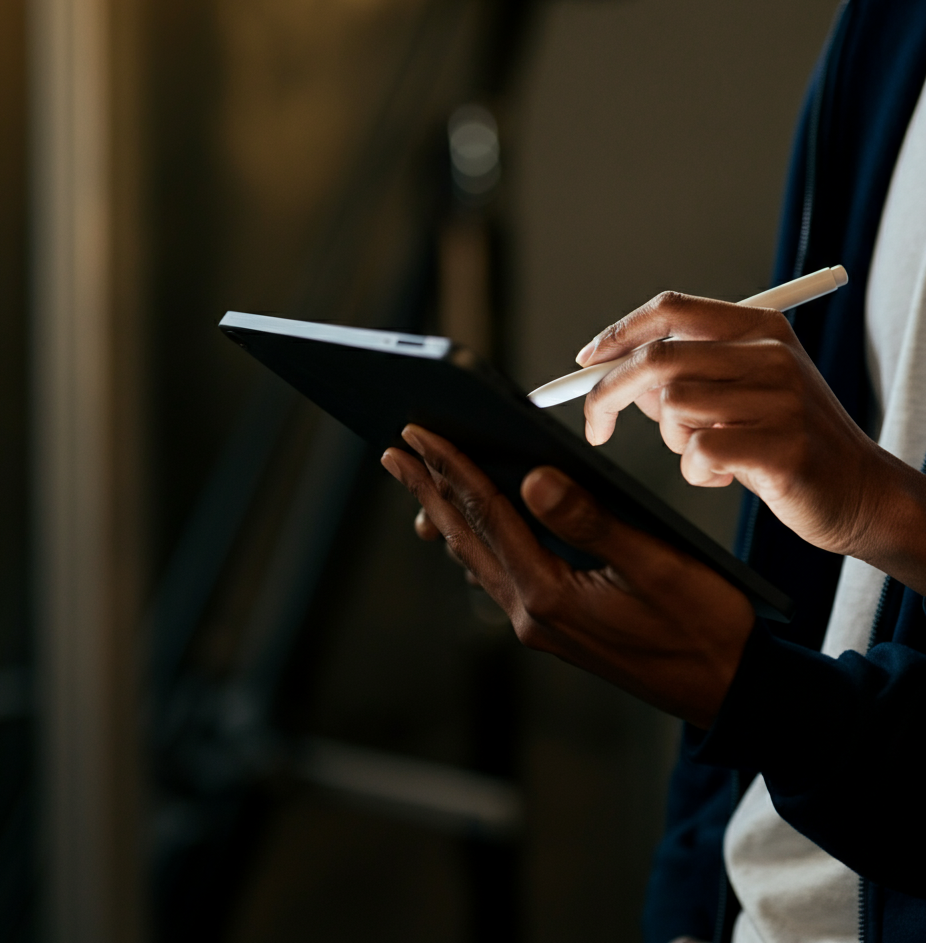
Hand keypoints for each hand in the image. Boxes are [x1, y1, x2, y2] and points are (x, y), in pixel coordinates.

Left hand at [381, 425, 754, 727]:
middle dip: (427, 489)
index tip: (419, 432)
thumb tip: (533, 476)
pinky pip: (496, 575)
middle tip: (394, 450)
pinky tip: (468, 528)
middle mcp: (531, 612)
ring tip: (417, 482)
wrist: (727, 690)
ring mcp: (538, 623)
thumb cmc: (703, 625)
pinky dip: (473, 542)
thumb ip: (591, 520)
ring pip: (475, 556)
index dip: (451, 468)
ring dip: (444, 514)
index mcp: (549, 593)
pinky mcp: (551, 626)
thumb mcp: (655, 565)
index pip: (487, 514)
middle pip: (465, 535)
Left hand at [577, 291, 925, 593]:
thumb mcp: (738, 392)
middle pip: (657, 359)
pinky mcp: (781, 447)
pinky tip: (726, 477)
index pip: (671, 309)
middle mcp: (770, 355)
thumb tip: (609, 370)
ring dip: (673, 441)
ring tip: (709, 453)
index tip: (584, 362)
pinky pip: (698, 453)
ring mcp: (780, 399)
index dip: (618, 333)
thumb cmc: (782, 441)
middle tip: (593, 426)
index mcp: (758, 329)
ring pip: (674, 408)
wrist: (858, 491)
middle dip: (608, 394)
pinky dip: (697, 472)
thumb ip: (683, 374)